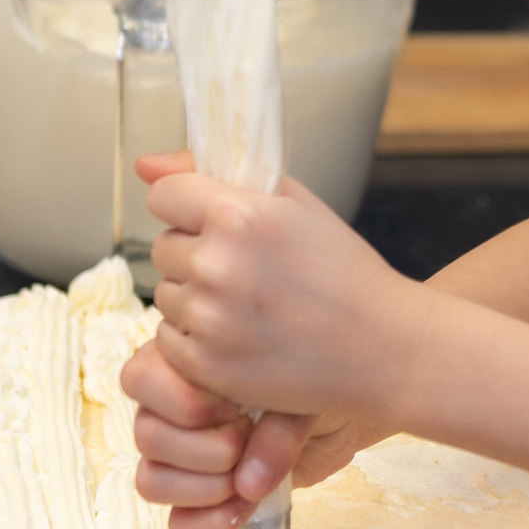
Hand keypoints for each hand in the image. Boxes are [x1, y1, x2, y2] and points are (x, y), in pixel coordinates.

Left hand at [122, 153, 421, 528]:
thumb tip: (145, 164)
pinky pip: (169, 339)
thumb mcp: (296, 206)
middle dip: (196, 254)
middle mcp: (216, 264)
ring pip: (166, 294)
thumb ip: (218, 176)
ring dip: (196, 298)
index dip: (188, 208)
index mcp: (239, 215)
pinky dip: (197, 339)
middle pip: (163, 246)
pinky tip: (243, 336)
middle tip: (248, 272)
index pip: (164, 196)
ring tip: (250, 307)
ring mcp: (208, 318)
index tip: (214, 222)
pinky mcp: (205, 364)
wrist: (382, 347)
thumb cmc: (346, 274)